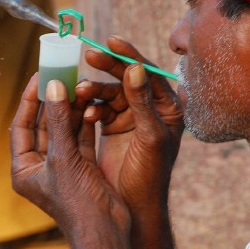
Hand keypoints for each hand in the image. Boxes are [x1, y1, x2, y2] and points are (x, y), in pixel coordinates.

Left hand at [11, 75, 130, 234]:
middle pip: (41, 125)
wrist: (106, 232)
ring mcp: (61, 167)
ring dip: (69, 108)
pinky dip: (84, 121)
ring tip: (78, 83)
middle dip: (51, 101)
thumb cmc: (78, 202)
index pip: (20, 125)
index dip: (28, 100)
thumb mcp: (64, 157)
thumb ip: (58, 120)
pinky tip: (91, 103)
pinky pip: (79, 138)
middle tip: (59, 74)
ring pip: (62, 129)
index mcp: (24, 168)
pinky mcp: (82, 167)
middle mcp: (40, 167)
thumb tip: (53, 86)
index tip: (38, 76)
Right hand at [75, 37, 183, 212]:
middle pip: (127, 78)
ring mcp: (131, 117)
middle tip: (88, 56)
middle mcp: (151, 108)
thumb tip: (135, 68)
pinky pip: (98, 108)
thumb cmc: (150, 176)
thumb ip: (142, 102)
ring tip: (81, 91)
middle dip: (107, 67)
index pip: (148, 73)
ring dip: (94, 91)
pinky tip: (85, 115)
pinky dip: (90, 109)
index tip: (111, 41)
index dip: (130, 56)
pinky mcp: (113, 127)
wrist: (135, 207)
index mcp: (169, 108)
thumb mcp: (149, 136)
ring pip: (109, 92)